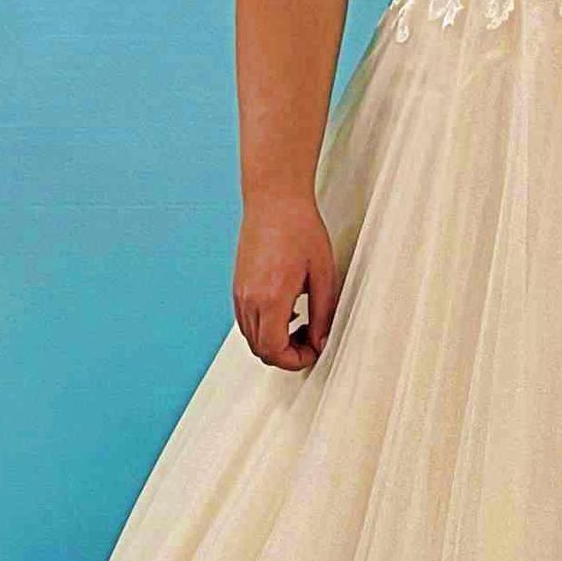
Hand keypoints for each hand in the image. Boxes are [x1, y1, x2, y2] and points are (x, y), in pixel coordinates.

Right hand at [232, 194, 340, 369]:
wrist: (274, 199)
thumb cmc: (300, 229)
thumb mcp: (323, 275)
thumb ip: (323, 313)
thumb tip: (321, 341)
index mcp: (271, 298)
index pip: (274, 351)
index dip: (295, 360)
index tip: (314, 351)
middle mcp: (249, 299)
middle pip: (260, 350)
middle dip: (287, 355)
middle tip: (311, 341)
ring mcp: (240, 292)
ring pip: (251, 338)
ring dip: (275, 342)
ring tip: (302, 326)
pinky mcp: (238, 285)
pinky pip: (246, 321)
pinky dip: (265, 328)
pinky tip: (287, 312)